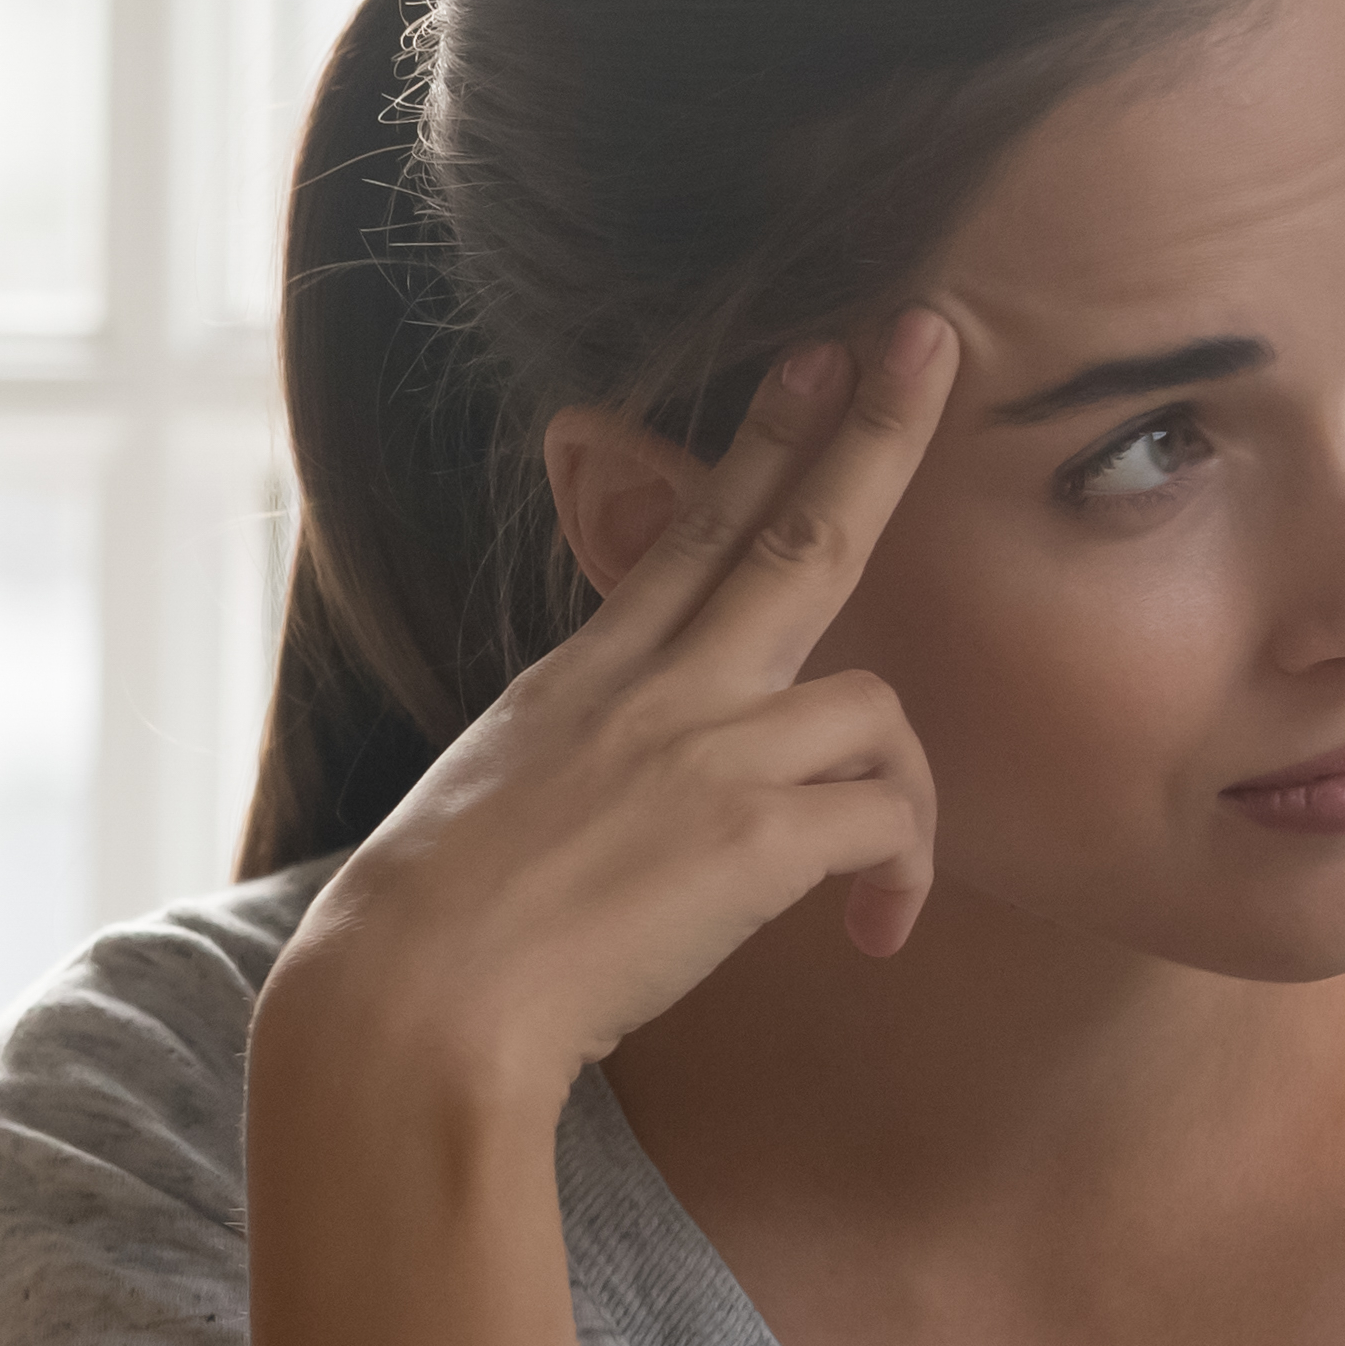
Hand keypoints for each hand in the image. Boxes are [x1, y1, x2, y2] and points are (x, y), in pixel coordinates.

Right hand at [270, 308, 957, 1114]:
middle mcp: (652, 695)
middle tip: (931, 341)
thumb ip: (573, 769)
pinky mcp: (756, 839)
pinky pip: (889, 820)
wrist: (413, 1004)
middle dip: (875, 434)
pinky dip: (906, 876)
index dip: (763, 443)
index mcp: (581, 683)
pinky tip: (876, 934)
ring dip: (909, 788)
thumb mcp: (492, 804)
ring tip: (886, 885)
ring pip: (878, 705)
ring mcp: (708, 756)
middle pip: (796, 540)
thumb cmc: (425, 939)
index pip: (688, 536)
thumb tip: (613, 796)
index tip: (819, 361)